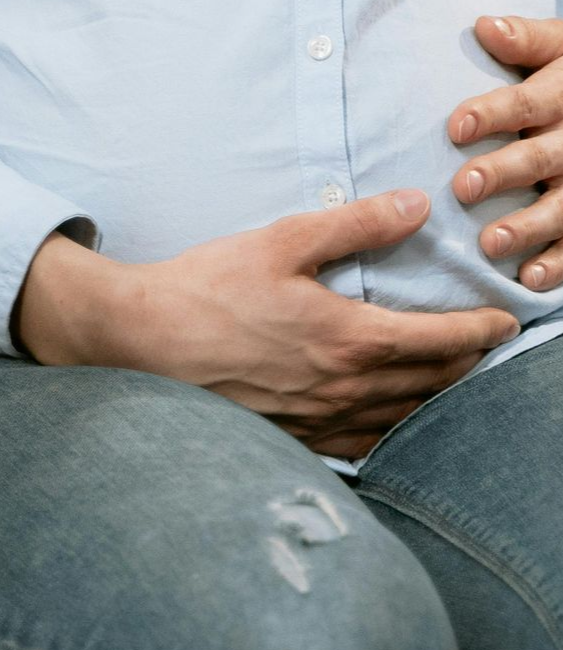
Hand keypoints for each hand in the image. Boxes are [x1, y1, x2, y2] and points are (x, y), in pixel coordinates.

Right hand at [13, 190, 519, 459]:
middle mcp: (346, 387)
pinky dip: (395, 428)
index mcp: (349, 337)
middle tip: (486, 346)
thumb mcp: (280, 241)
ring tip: (452, 380)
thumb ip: (354, 224)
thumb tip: (415, 205)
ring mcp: (321, 420)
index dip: (481, 330)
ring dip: (439, 398)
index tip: (505, 321)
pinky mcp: (294, 436)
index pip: (442, 341)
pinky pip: (365, 443)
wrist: (144, 340)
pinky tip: (391, 418)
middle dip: (469, 363)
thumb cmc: (208, 287)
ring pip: (404, 418)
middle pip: (433, 384)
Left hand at [449, 14, 562, 289]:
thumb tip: (484, 25)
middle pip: (544, 157)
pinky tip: (529, 279)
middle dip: (506, 172)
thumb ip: (527, 38)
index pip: (529, 103)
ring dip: (529, 226)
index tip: (455, 127)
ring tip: (491, 243)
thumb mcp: (562, 44)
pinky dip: (559, 262)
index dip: (494, 113)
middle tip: (464, 187)